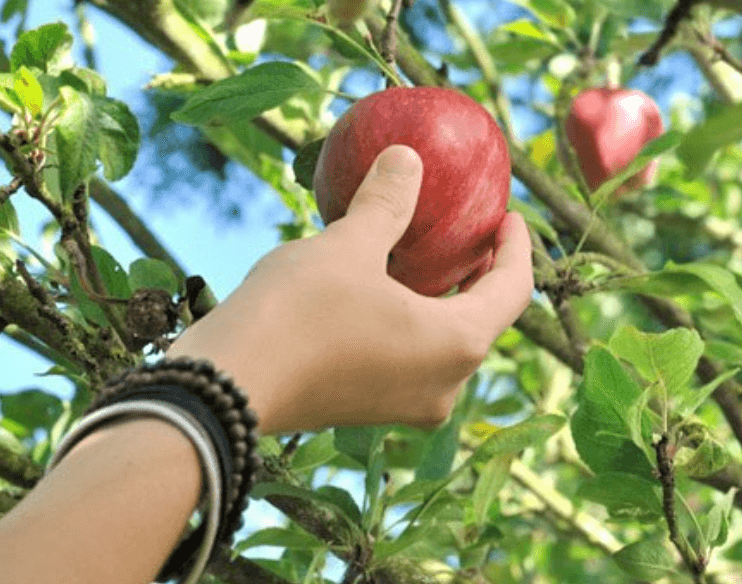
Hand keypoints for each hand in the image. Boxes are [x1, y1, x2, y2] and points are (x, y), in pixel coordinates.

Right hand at [168, 145, 533, 434]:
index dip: (516, 248)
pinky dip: (407, 325)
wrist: (228, 386)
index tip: (508, 216)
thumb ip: (387, 202)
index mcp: (456, 344)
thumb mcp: (346, 246)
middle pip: (480, 323)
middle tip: (466, 234)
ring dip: (438, 301)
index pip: (512, 292)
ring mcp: (404, 405)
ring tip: (420, 259)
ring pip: (441, 345)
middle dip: (476, 277)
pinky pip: (407, 361)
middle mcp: (442, 386)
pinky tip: (378, 293)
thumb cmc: (297, 313)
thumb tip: (408, 156)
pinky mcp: (368, 410)